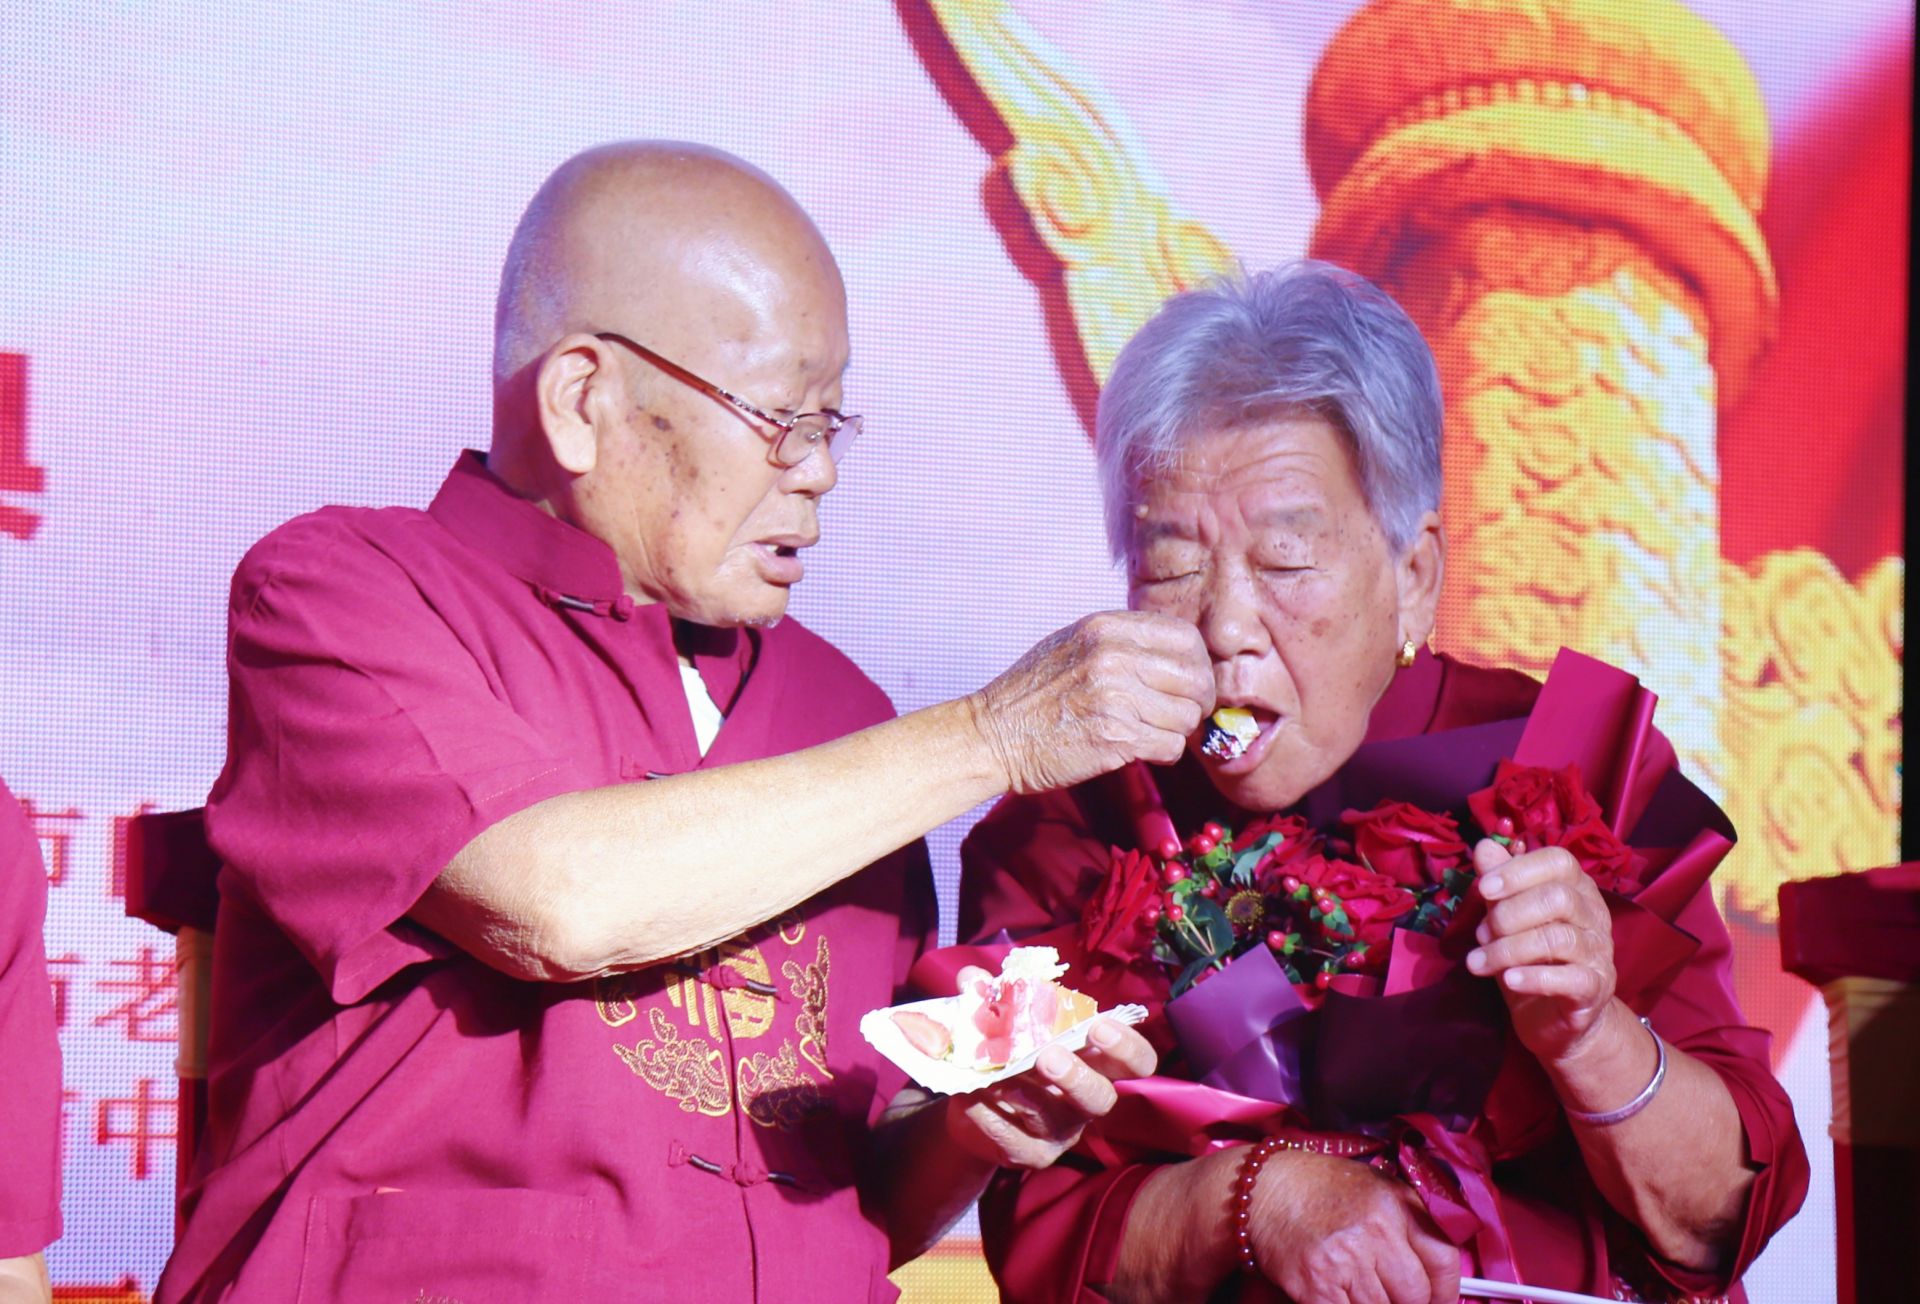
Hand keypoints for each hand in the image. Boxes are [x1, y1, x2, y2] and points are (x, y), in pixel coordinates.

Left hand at [946, 968, 1157, 1168]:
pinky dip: (989, 1116)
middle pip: (1103, 1098)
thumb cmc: (1006, 1051)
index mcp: (1093, 1061)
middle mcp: (1084, 1100)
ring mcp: (1059, 1131)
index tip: (1099, 1027)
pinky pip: (1013, 1139)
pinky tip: (973, 1096)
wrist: (973, 1102)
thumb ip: (992, 997)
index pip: (1135, 1061)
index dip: (1127, 1046)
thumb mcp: (1002, 1020)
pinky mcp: (1028, 1152)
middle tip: (1048, 1057)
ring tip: (1000, 1078)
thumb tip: (973, 979)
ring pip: (1058, 1123)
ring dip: (1028, 1096)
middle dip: (1078, 1077)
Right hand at [970, 611, 1213, 794]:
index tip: (1190, 682)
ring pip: (1186, 717)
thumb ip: (1122, 642)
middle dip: (1197, 701)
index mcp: (1106, 628)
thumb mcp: (1073, 645)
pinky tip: (1139, 750)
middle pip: (1194, 678)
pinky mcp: (1116, 738)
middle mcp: (1115, 657)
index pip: (1185, 637)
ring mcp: (1116, 698)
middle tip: (1183, 715)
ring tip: (1150, 733)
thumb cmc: (1032, 694)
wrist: (993, 735)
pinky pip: (1170, 747)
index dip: (1197, 663)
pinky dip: (1162, 754)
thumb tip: (1177, 656)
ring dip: (1176, 731)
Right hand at [1241, 1146, 1460, 1303]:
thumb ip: (1408, 1223)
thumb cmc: (1321, 1188)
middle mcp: (1375, 1231)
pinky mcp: (1317, 1286)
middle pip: (1415, 1295)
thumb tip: (1433, 1274)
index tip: (1438, 1300)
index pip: (1443, 1260)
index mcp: (1395, 1203)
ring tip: (1358, 1287)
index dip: (1446, 1292)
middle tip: (1394, 1298)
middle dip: (1409, 1303)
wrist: (1264, 1189)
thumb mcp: (1374, 1187)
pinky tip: (1340, 1295)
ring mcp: (1345, 1260)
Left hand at [1466, 839, 1616, 1062]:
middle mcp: (1594, 916)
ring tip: (1479, 962)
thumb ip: (1499, 884)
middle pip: (1558, 898)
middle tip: (1481, 934)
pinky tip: (1508, 980)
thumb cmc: (1528, 960)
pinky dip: (1534, 978)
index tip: (1484, 888)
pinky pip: (1570, 979)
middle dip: (1509, 914)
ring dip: (1508, 949)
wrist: (1553, 1018)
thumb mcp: (1507, 919)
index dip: (1518, 870)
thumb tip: (1485, 846)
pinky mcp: (1595, 989)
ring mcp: (1599, 953)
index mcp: (1576, 889)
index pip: (1559, 861)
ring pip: (1558, 938)